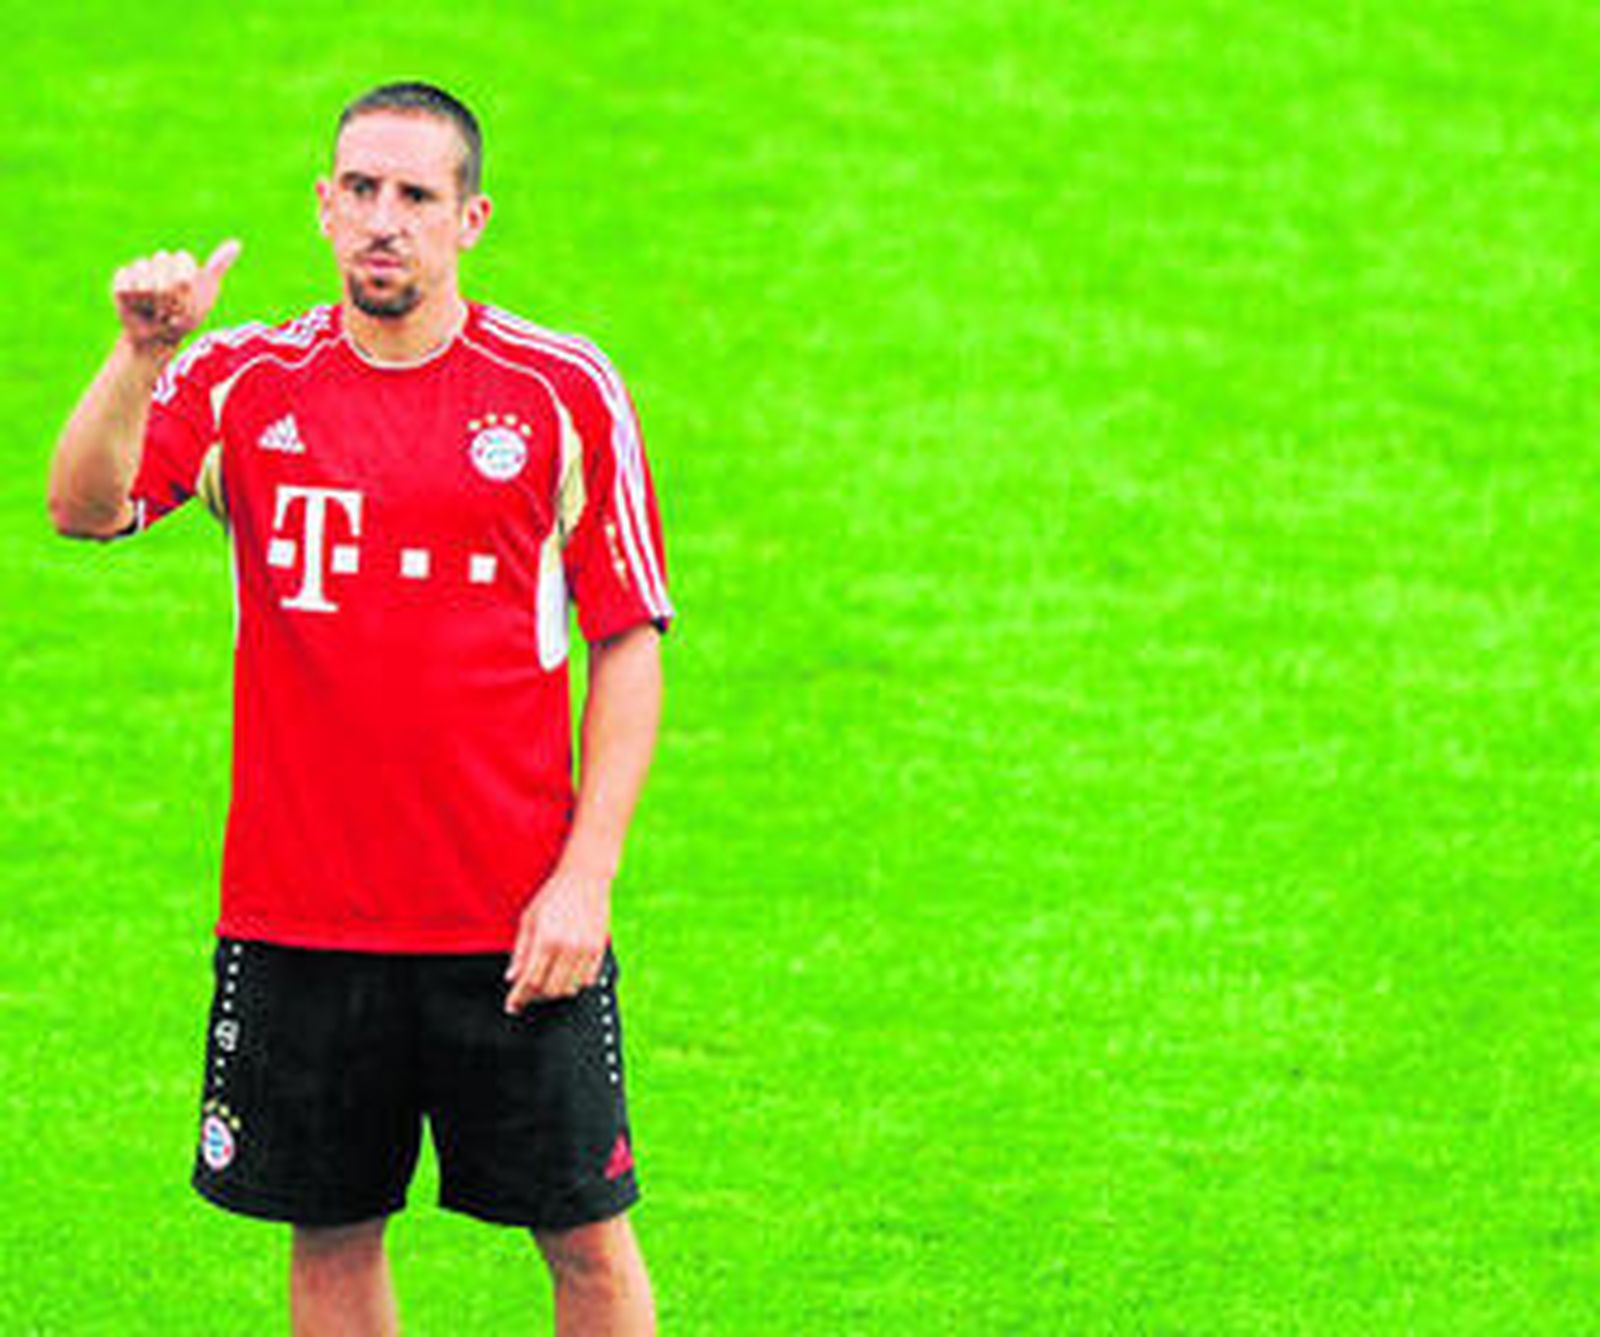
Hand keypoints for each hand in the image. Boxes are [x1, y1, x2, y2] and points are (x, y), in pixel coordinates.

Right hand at [112, 239, 241, 351]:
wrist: (159, 338)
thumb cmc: (185, 319)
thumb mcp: (205, 294)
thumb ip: (217, 266)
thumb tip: (236, 244)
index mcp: (183, 263)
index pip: (182, 260)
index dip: (185, 284)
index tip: (187, 299)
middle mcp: (161, 262)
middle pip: (163, 265)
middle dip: (169, 294)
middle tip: (170, 308)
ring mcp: (141, 269)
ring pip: (144, 277)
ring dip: (152, 300)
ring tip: (155, 309)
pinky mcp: (122, 279)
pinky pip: (126, 285)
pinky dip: (134, 300)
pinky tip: (138, 305)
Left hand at [503, 865, 611, 1012]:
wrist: (586, 877)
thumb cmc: (554, 895)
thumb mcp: (529, 918)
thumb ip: (520, 951)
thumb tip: (512, 978)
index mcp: (546, 938)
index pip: (530, 980)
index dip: (519, 998)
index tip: (512, 1006)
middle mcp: (567, 947)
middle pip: (549, 989)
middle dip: (535, 997)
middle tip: (527, 994)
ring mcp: (585, 949)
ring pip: (569, 988)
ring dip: (554, 992)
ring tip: (545, 983)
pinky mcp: (599, 949)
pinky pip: (587, 980)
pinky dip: (574, 983)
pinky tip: (564, 974)